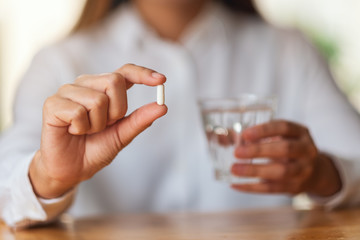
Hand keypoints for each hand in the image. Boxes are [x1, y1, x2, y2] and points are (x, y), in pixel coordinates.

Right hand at [29, 64, 167, 198]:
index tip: (161, 80)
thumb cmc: (95, 148)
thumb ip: (140, 120)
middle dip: (116, 110)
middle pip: (114, 81)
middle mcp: (86, 84)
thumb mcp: (122, 135)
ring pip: (97, 99)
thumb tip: (162, 106)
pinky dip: (81, 128)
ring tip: (86, 130)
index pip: (125, 72)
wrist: (72, 169)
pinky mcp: (52, 103)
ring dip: (97, 124)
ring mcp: (68, 91)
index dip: (143, 73)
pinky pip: (78, 112)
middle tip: (104, 126)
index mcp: (104, 89)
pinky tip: (73, 131)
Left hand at [231, 120, 341, 196]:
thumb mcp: (283, 137)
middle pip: (285, 149)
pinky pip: (272, 189)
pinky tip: (236, 185)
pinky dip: (252, 187)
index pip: (284, 127)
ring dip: (254, 170)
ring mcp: (303, 171)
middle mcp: (306, 151)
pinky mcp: (295, 187)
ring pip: (280, 171)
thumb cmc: (290, 149)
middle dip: (259, 150)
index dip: (264, 130)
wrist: (315, 173)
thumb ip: (262, 136)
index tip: (245, 134)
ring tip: (234, 169)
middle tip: (237, 152)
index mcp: (301, 133)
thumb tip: (233, 138)